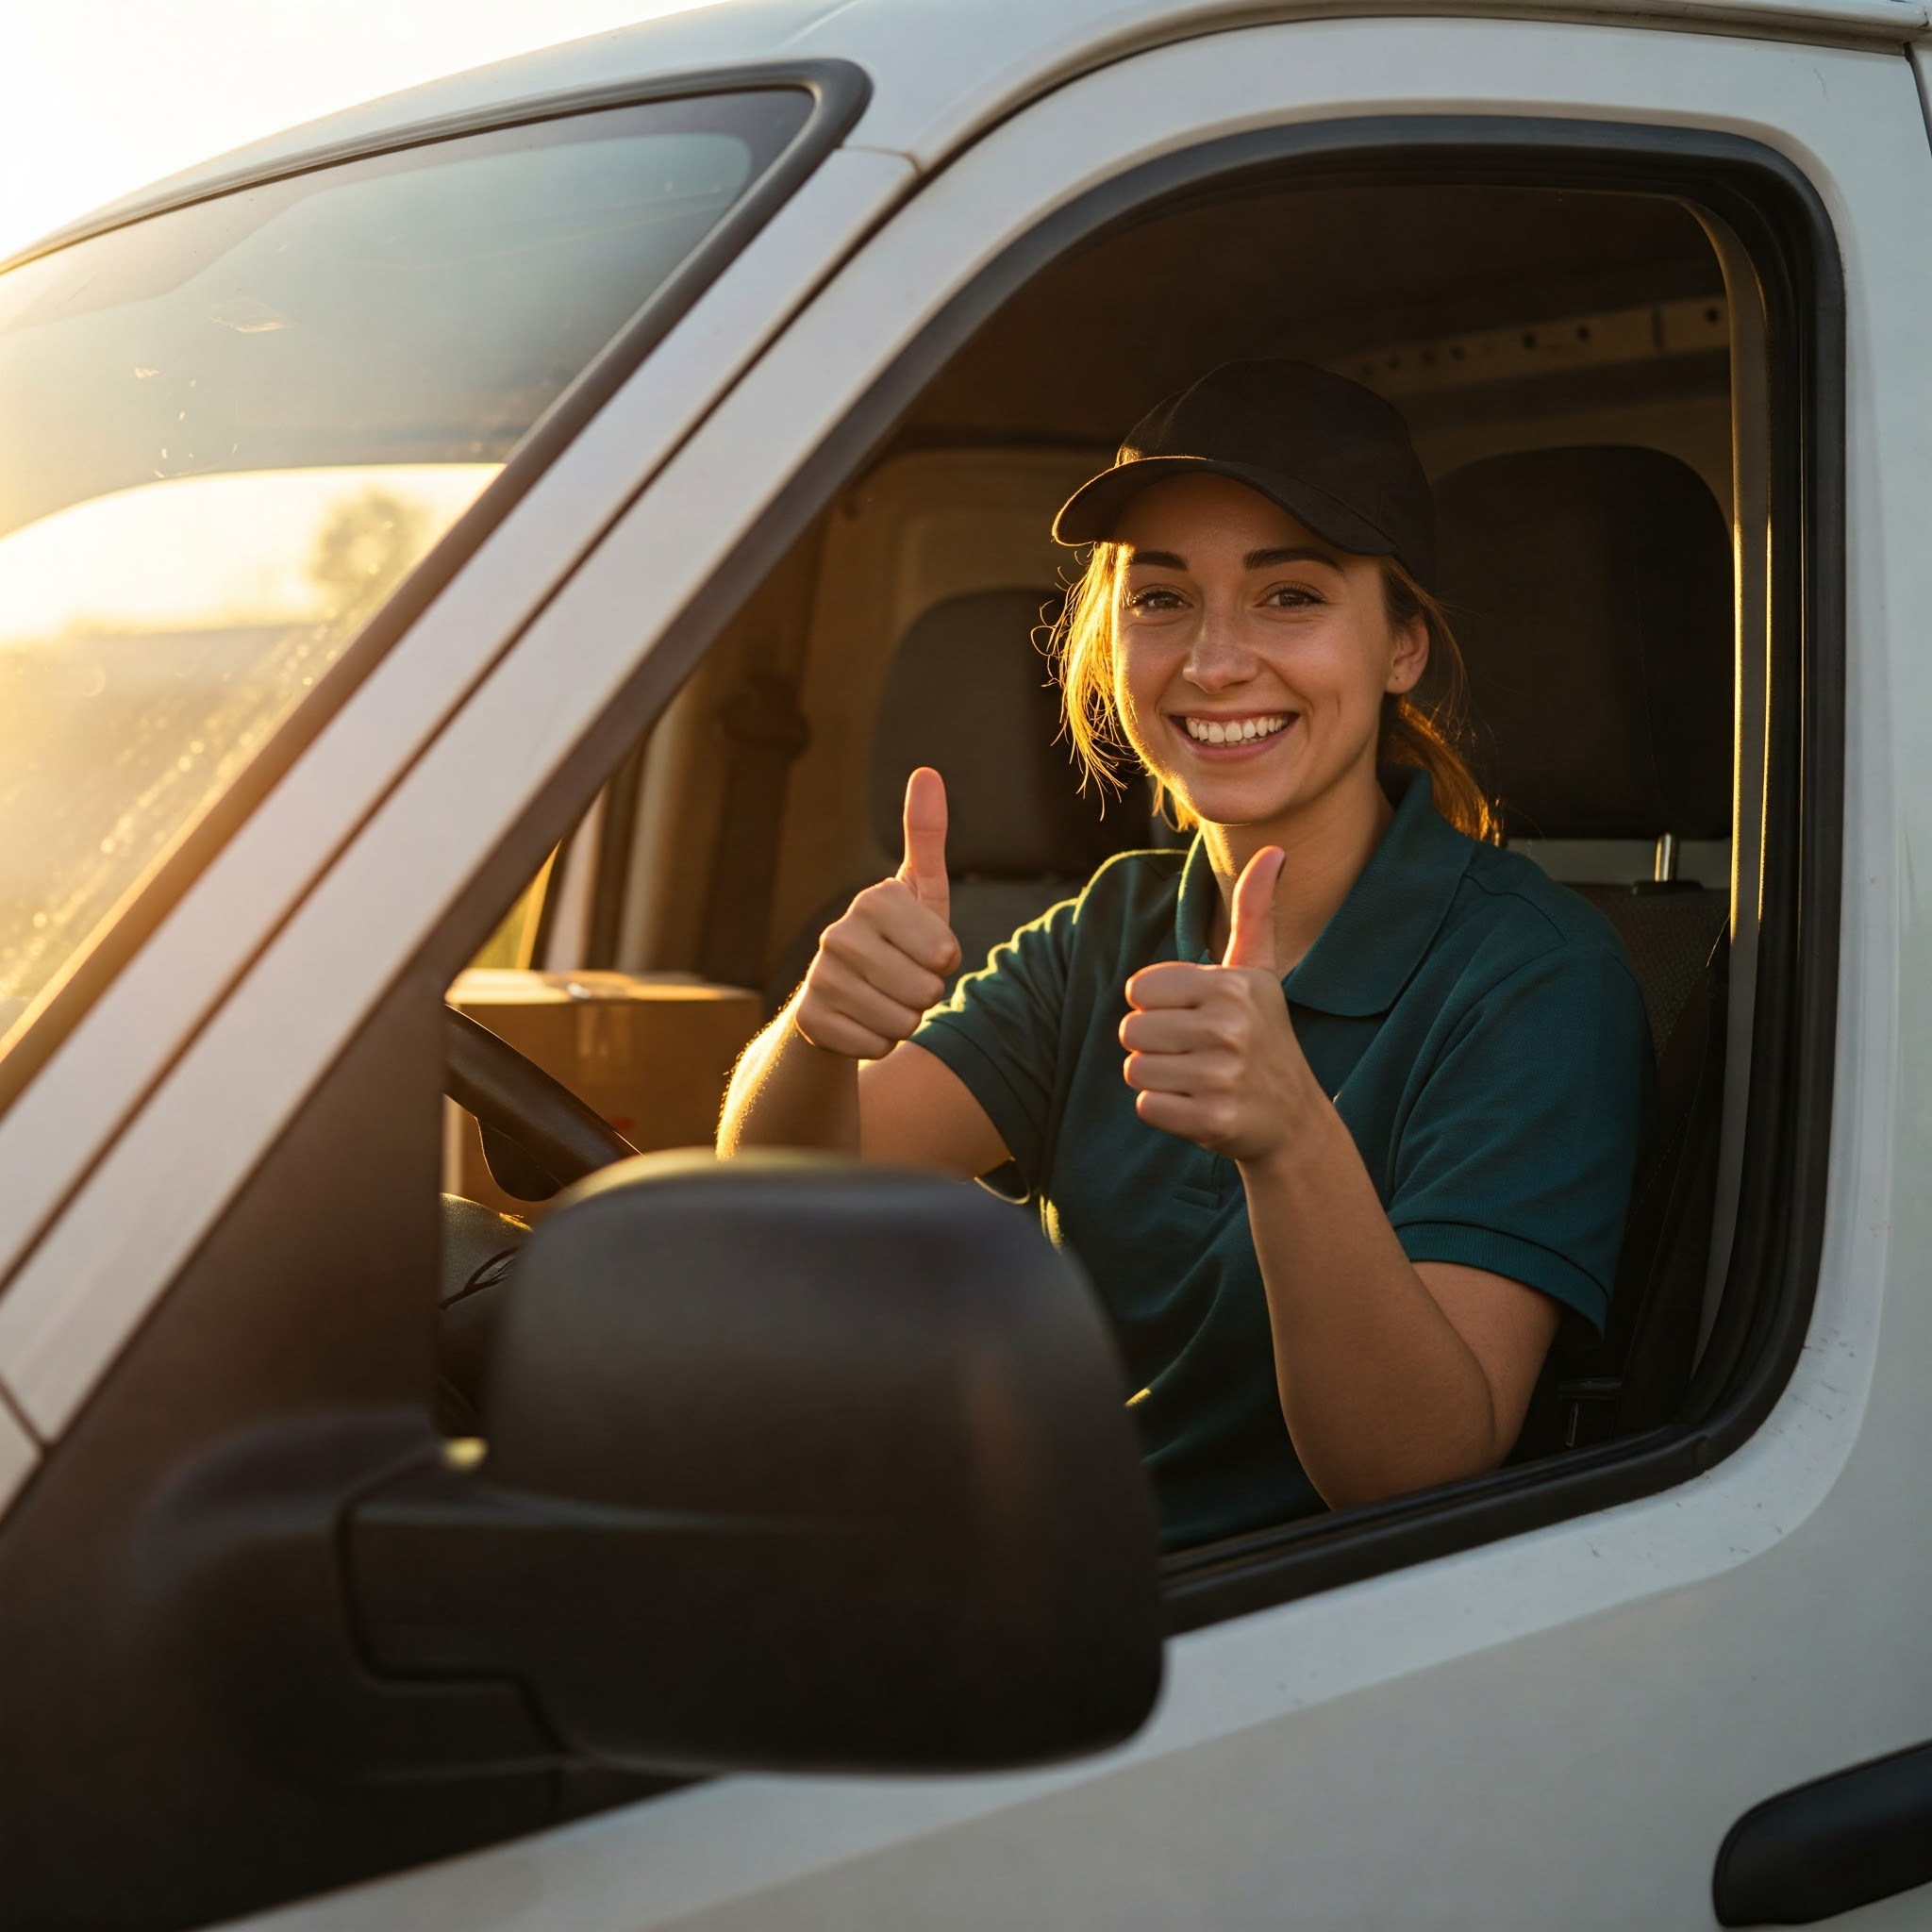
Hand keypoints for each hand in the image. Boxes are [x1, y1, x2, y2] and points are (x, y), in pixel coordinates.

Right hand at [794, 766, 961, 1059]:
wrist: (833, 1002)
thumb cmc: (893, 944)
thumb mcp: (919, 895)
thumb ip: (926, 837)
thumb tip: (927, 772)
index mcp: (875, 899)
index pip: (945, 953)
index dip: (945, 962)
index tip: (923, 950)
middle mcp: (839, 932)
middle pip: (926, 991)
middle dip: (926, 996)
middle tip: (903, 981)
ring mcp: (820, 977)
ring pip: (903, 1023)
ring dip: (904, 1021)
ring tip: (882, 1001)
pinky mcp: (810, 1020)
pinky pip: (877, 1046)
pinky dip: (879, 1043)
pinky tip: (861, 1023)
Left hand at [1118, 845, 1315, 1163]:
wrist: (1294, 1119)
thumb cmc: (1265, 1034)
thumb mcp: (1260, 971)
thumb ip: (1256, 911)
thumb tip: (1275, 850)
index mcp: (1232, 985)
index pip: (1139, 989)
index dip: (1157, 1005)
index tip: (1195, 1016)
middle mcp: (1230, 1027)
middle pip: (1131, 1029)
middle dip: (1154, 1044)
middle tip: (1197, 1053)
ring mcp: (1223, 1076)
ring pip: (1135, 1068)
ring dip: (1158, 1077)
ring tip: (1199, 1078)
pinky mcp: (1212, 1120)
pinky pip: (1147, 1106)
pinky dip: (1165, 1111)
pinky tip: (1200, 1106)